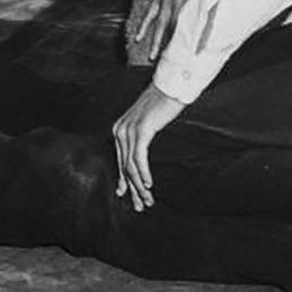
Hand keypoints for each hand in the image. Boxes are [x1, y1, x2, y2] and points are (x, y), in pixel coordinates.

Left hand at [111, 83, 183, 211]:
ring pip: (131, 166)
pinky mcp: (140, 129)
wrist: (171, 85)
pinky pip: (139, 158)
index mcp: (120, 129)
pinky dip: (143, 173)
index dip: (124, 180)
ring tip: (148, 201)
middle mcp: (120, 130)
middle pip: (125, 166)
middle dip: (133, 189)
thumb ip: (141, 138)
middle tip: (141, 206)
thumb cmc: (164, 103)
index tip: (128, 196)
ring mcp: (129, 129)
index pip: (121, 161)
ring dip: (140, 186)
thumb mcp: (149, 123)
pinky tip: (149, 185)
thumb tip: (140, 155)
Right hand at [135, 0, 204, 62]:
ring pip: (157, 24)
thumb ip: (207, 3)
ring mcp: (163, 0)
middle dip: (163, 45)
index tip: (187, 55)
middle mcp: (171, 3)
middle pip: (167, 28)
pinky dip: (145, 25)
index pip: (182, 25)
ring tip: (151, 56)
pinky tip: (139, 35)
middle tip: (163, 61)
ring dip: (153, 40)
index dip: (183, 40)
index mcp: (184, 1)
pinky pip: (150, 13)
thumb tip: (212, 20)